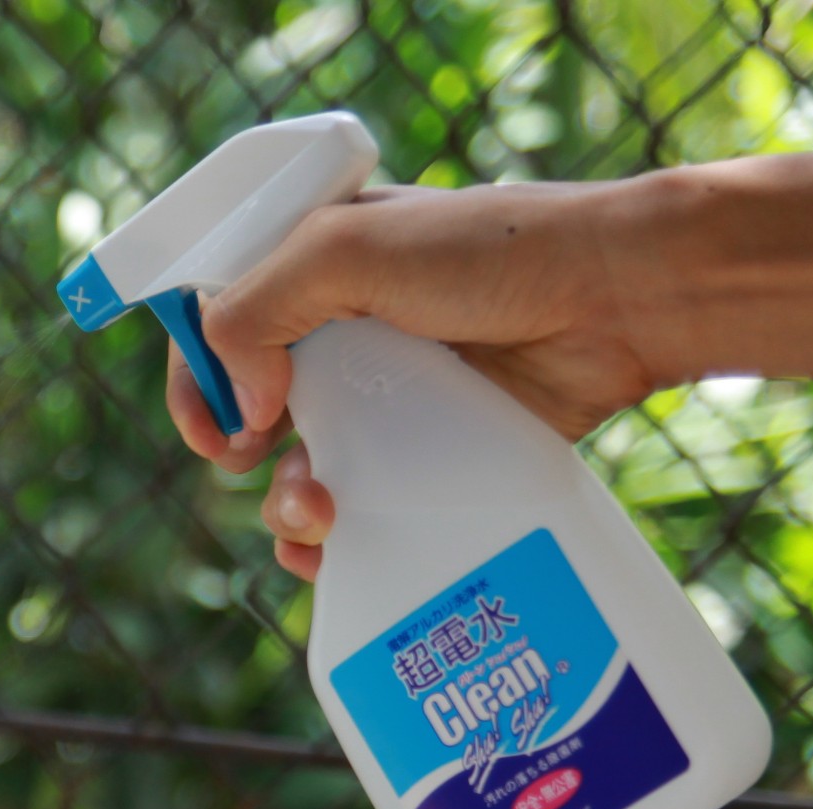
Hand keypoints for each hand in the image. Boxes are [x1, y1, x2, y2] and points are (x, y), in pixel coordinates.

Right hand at [166, 180, 664, 578]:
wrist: (615, 297)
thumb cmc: (491, 252)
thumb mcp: (348, 248)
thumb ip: (258, 310)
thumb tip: (243, 405)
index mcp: (312, 266)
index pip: (217, 322)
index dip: (197, 376)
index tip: (209, 423)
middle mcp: (342, 330)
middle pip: (249, 407)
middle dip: (234, 447)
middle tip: (247, 461)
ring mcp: (387, 395)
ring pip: (300, 468)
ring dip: (285, 504)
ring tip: (316, 516)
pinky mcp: (432, 450)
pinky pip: (363, 506)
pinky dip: (337, 541)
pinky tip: (335, 556)